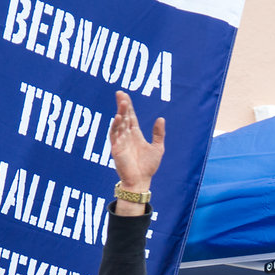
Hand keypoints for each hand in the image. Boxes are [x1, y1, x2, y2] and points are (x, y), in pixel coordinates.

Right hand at [109, 90, 164, 212]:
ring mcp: (120, 142)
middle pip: (123, 117)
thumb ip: (159, 133)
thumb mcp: (158, 148)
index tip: (124, 95)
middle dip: (122, 105)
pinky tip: (118, 117)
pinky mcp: (116, 149)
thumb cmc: (148, 166)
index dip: (128, 106)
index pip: (130, 117)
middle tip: (120, 93)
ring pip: (119, 124)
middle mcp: (126, 136)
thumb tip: (161, 118)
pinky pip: (114, 135)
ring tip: (123, 103)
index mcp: (135, 135)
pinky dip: (115, 126)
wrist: (141, 181)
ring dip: (120, 113)